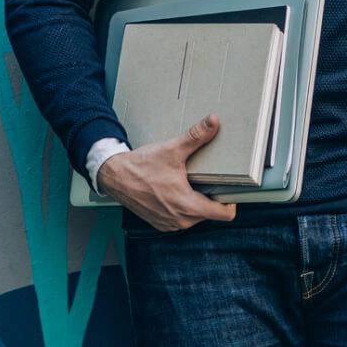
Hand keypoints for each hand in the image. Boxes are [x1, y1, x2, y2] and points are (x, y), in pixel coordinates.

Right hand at [96, 113, 236, 231]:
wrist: (115, 176)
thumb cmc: (142, 166)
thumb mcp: (172, 149)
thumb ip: (196, 137)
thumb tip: (213, 122)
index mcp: (187, 206)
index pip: (223, 214)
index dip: (231, 201)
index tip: (232, 187)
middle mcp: (180, 221)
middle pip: (210, 212)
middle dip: (212, 196)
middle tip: (211, 177)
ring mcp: (170, 224)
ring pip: (196, 216)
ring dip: (197, 200)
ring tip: (193, 181)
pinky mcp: (161, 223)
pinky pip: (182, 217)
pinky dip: (183, 205)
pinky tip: (178, 188)